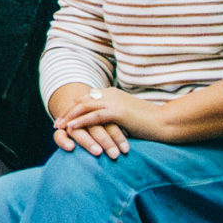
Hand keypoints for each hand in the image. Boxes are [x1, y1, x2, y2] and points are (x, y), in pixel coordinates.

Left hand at [51, 85, 166, 156]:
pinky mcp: (117, 112)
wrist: (165, 122)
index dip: (73, 108)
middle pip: (81, 101)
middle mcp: (110, 94)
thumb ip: (113, 116)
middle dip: (67, 112)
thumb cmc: (148, 122)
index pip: (86, 98)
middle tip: (57, 124)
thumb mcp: (126, 116)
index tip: (64, 117)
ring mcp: (113, 102)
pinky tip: (71, 129)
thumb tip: (103, 124)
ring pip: (84, 107)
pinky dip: (80, 122)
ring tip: (59, 127)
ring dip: (69, 117)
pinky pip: (93, 116)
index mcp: (112, 93)